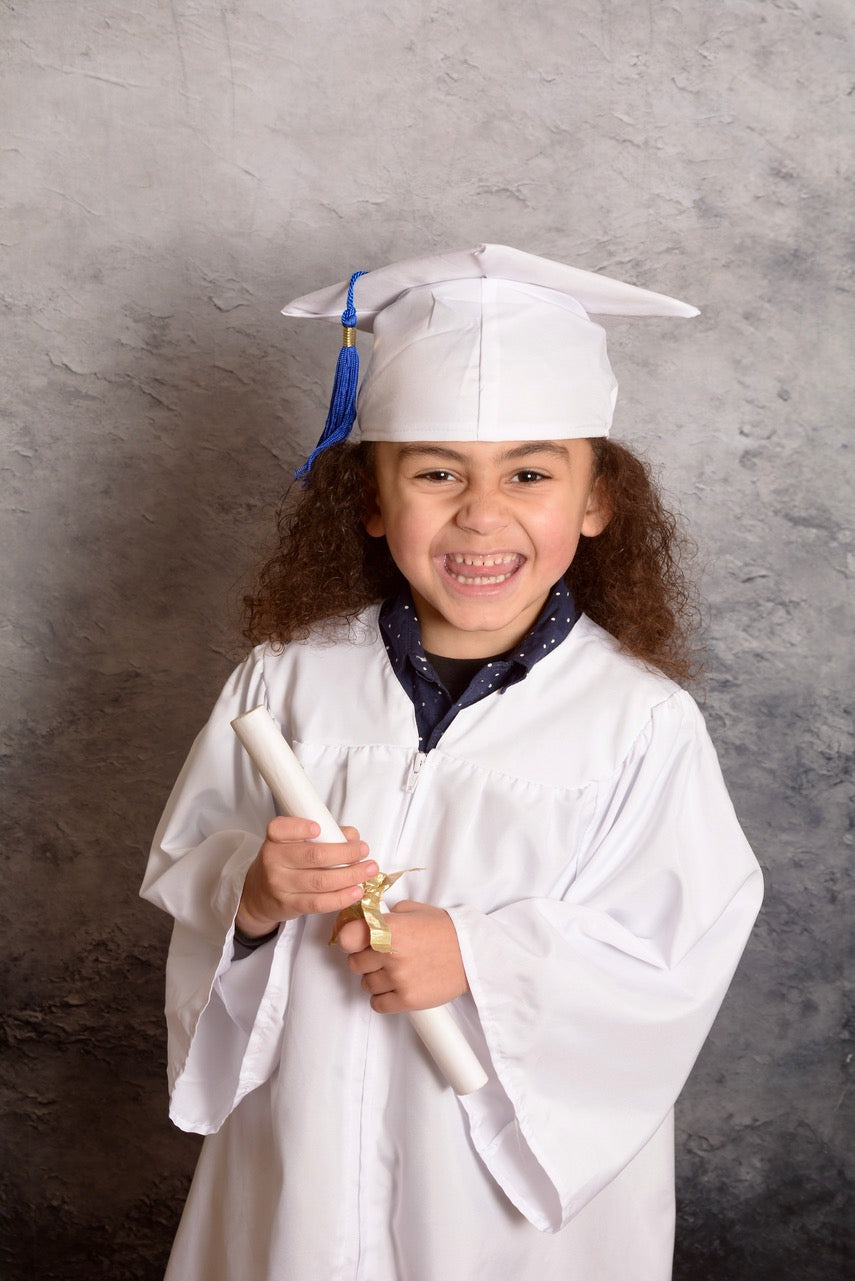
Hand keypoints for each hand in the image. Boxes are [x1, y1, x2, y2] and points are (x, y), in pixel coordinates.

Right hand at [236, 817, 376, 936]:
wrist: (259, 894)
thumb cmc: (285, 862)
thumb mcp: (294, 843)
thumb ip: (323, 834)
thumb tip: (351, 835)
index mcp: (274, 840)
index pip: (279, 829)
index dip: (299, 828)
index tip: (319, 828)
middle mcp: (274, 861)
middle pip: (312, 856)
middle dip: (344, 853)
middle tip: (363, 850)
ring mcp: (280, 885)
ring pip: (320, 881)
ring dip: (350, 875)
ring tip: (369, 870)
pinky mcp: (290, 905)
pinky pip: (319, 903)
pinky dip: (341, 897)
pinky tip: (356, 891)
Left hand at [336, 900, 467, 1013]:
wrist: (472, 954)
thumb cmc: (445, 931)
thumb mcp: (413, 910)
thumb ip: (386, 915)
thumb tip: (365, 920)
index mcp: (390, 929)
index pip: (347, 938)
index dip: (349, 939)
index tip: (355, 940)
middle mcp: (391, 954)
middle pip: (355, 964)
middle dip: (364, 959)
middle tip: (380, 956)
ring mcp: (399, 979)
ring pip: (366, 985)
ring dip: (376, 979)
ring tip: (395, 970)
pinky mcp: (407, 1000)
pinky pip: (377, 1004)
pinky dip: (383, 997)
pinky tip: (396, 986)